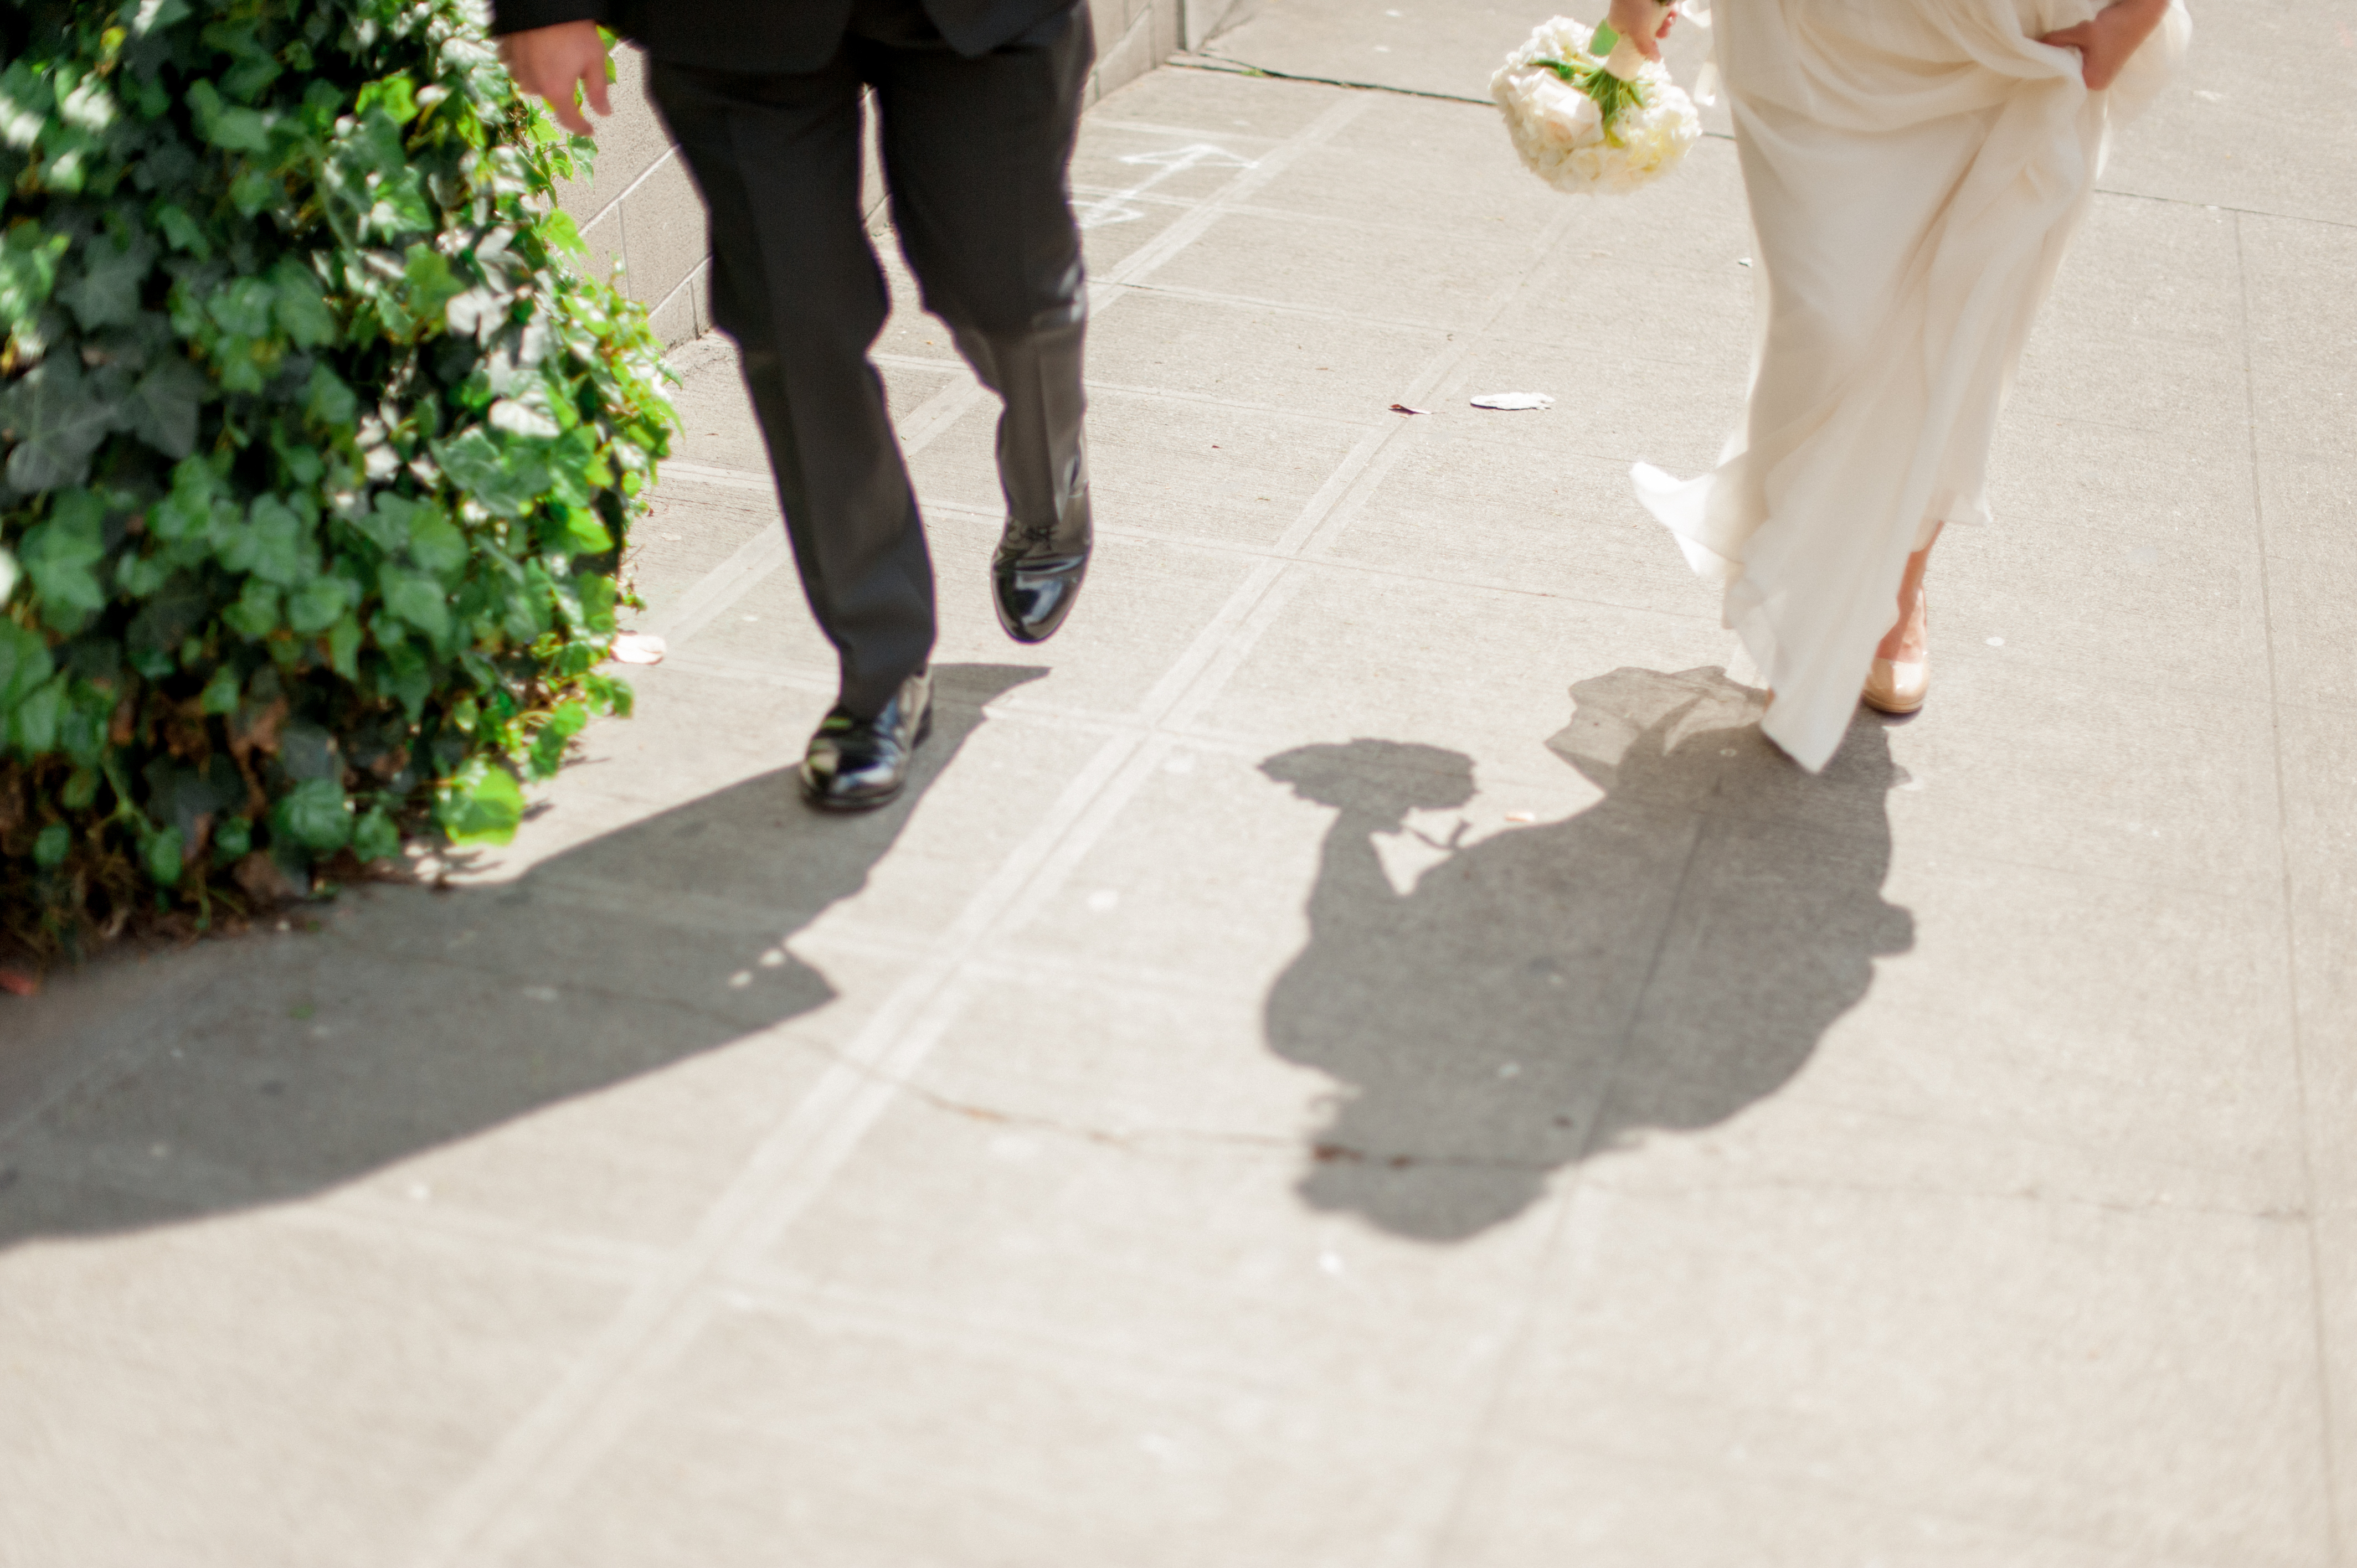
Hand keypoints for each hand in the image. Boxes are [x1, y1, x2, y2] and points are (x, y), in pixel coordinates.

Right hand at [498, 20, 610, 136]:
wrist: (543, 1)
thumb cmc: (572, 29)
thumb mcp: (595, 60)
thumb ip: (599, 91)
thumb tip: (604, 113)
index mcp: (557, 90)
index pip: (569, 119)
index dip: (581, 127)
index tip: (589, 130)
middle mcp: (534, 85)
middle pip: (551, 98)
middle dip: (562, 90)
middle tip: (573, 68)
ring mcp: (517, 69)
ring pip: (533, 84)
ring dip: (544, 78)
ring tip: (555, 57)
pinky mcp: (507, 53)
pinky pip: (519, 67)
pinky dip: (529, 64)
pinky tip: (538, 50)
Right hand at [1606, 0, 1675, 61]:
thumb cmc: (1634, 8)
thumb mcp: (1639, 33)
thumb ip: (1646, 48)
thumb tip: (1655, 61)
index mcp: (1618, 24)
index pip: (1632, 38)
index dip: (1646, 43)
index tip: (1656, 45)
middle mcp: (1627, 14)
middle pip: (1646, 28)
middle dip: (1659, 31)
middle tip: (1666, 32)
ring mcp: (1638, 3)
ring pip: (1655, 17)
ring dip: (1666, 21)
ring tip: (1672, 20)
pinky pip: (1661, 5)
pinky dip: (1669, 9)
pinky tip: (1674, 11)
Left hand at [2039, 0, 2169, 90]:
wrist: (2141, 13)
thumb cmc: (2114, 25)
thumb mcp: (2081, 31)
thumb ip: (2057, 39)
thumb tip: (2035, 43)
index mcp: (2092, 82)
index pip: (2062, 84)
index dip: (2048, 74)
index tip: (2033, 67)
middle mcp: (2097, 84)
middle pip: (2068, 79)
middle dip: (2055, 67)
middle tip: (2038, 59)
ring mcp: (2102, 76)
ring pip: (2075, 71)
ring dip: (2066, 61)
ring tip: (2051, 54)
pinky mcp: (2105, 66)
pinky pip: (2083, 66)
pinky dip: (2075, 58)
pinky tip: (2066, 51)